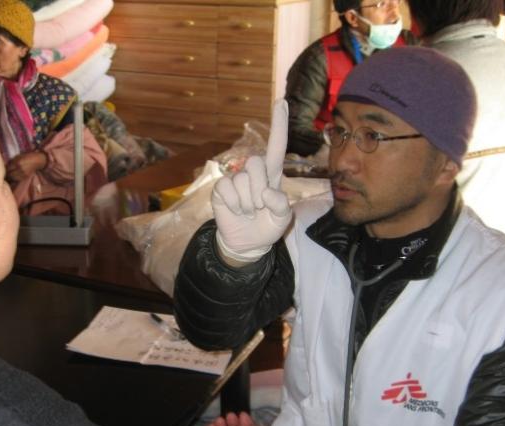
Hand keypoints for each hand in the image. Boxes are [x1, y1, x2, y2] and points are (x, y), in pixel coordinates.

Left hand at [6, 151, 47, 183]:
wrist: (38, 160)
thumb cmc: (28, 156)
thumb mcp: (19, 156)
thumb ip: (12, 161)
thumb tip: (5, 165)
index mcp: (17, 163)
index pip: (8, 168)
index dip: (4, 169)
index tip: (2, 169)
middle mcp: (20, 169)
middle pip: (10, 174)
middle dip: (6, 174)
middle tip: (3, 174)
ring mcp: (23, 174)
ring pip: (13, 178)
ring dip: (9, 177)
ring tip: (7, 176)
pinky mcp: (26, 176)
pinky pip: (18, 179)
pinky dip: (14, 179)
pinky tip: (13, 177)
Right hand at [212, 100, 291, 263]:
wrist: (247, 244)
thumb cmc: (267, 226)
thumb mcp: (282, 220)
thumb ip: (281, 206)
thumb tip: (266, 194)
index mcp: (272, 175)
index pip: (276, 147)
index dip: (279, 125)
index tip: (281, 101)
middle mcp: (253, 173)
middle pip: (256, 163)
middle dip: (259, 189)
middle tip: (259, 207)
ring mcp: (235, 179)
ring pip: (242, 179)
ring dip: (247, 202)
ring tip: (248, 212)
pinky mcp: (221, 190)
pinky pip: (227, 188)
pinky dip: (235, 204)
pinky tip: (236, 211)